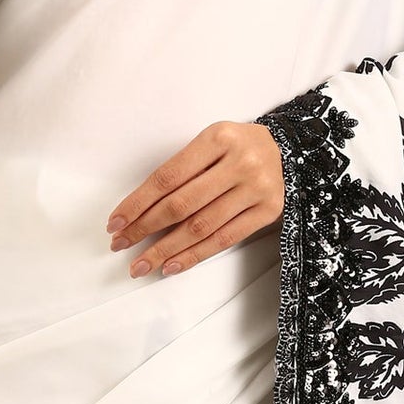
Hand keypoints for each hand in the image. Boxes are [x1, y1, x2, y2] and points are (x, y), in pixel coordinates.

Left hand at [105, 121, 285, 278]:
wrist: (287, 151)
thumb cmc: (236, 147)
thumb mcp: (210, 141)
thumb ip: (182, 169)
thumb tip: (140, 210)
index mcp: (218, 138)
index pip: (167, 177)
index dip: (138, 203)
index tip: (116, 222)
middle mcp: (239, 163)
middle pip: (182, 204)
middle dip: (145, 228)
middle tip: (120, 245)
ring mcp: (256, 189)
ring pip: (201, 227)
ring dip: (165, 249)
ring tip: (141, 264)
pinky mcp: (267, 212)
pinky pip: (224, 240)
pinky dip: (194, 255)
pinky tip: (171, 265)